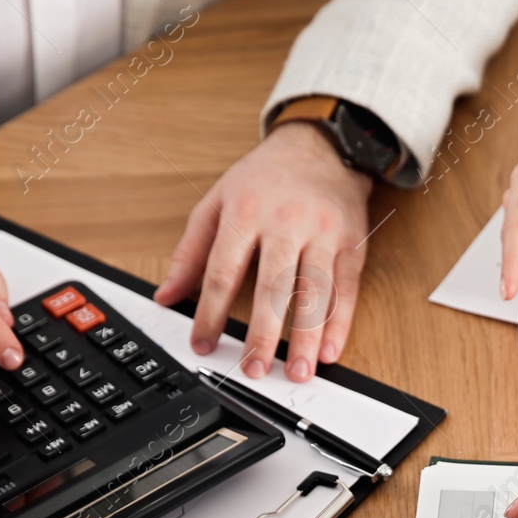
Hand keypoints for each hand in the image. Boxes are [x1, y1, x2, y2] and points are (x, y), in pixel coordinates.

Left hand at [155, 122, 372, 380]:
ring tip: (300, 371)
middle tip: (254, 369)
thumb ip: (190, 252)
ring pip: (316, 292)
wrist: (321, 146)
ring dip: (308, 337)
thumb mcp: (217, 203)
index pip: (223, 271)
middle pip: (274, 286)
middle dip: (264, 334)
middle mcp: (286, 223)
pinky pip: (346, 289)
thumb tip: (166, 295)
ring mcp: (323, 233)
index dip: (210, 312)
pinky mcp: (352, 243)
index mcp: (246, 213)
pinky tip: (331, 350)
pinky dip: (340, 323)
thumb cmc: (265, 178)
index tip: (202, 344)